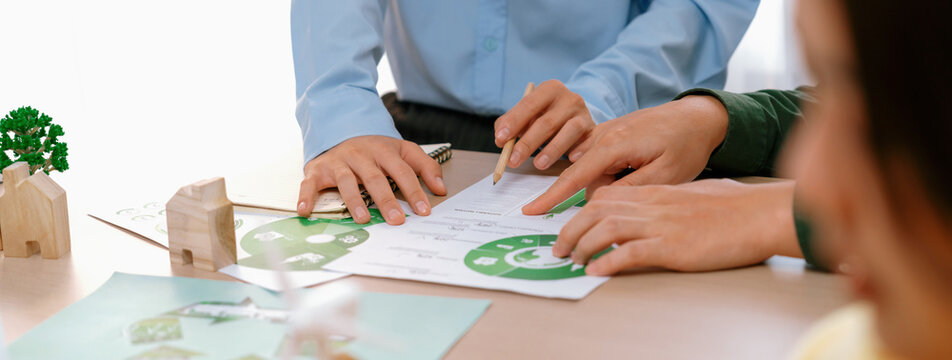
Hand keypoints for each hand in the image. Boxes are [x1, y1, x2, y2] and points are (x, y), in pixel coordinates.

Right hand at [297, 135, 446, 224]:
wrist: (340, 131)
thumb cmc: (375, 150)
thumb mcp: (402, 151)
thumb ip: (425, 167)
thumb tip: (441, 189)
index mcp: (384, 150)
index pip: (402, 171)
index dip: (414, 191)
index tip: (424, 211)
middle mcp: (361, 154)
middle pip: (375, 178)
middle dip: (387, 200)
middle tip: (396, 220)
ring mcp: (339, 161)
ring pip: (346, 181)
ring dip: (354, 200)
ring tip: (363, 219)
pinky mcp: (318, 169)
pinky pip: (310, 183)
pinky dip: (306, 196)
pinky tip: (306, 210)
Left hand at [494, 80, 595, 169]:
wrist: (576, 117)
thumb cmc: (546, 117)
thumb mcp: (528, 116)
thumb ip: (510, 124)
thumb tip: (501, 140)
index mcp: (549, 89)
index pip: (528, 105)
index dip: (513, 122)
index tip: (500, 139)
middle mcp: (569, 98)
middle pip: (546, 122)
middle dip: (527, 143)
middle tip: (512, 160)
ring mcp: (583, 113)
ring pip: (568, 131)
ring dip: (552, 150)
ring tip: (537, 164)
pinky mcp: (593, 129)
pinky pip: (587, 141)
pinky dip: (579, 150)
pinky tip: (571, 159)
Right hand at [522, 95, 729, 214]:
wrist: (698, 116)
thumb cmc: (686, 145)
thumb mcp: (665, 175)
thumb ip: (628, 190)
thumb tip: (598, 202)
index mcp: (614, 145)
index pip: (575, 177)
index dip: (552, 197)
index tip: (530, 211)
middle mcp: (603, 136)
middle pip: (585, 177)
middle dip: (603, 192)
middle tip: (641, 182)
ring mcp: (605, 132)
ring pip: (592, 170)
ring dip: (610, 181)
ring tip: (646, 170)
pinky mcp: (610, 133)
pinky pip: (598, 159)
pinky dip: (610, 170)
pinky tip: (638, 165)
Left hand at [555, 179, 801, 275]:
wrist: (761, 214)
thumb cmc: (735, 206)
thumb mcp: (693, 196)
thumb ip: (667, 202)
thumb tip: (652, 215)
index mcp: (656, 192)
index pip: (606, 196)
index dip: (581, 210)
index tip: (570, 225)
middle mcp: (652, 205)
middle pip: (596, 211)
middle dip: (570, 229)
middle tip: (559, 248)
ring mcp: (661, 225)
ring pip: (605, 229)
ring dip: (582, 245)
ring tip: (572, 260)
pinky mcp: (672, 246)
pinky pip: (629, 253)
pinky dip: (607, 262)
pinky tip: (596, 271)